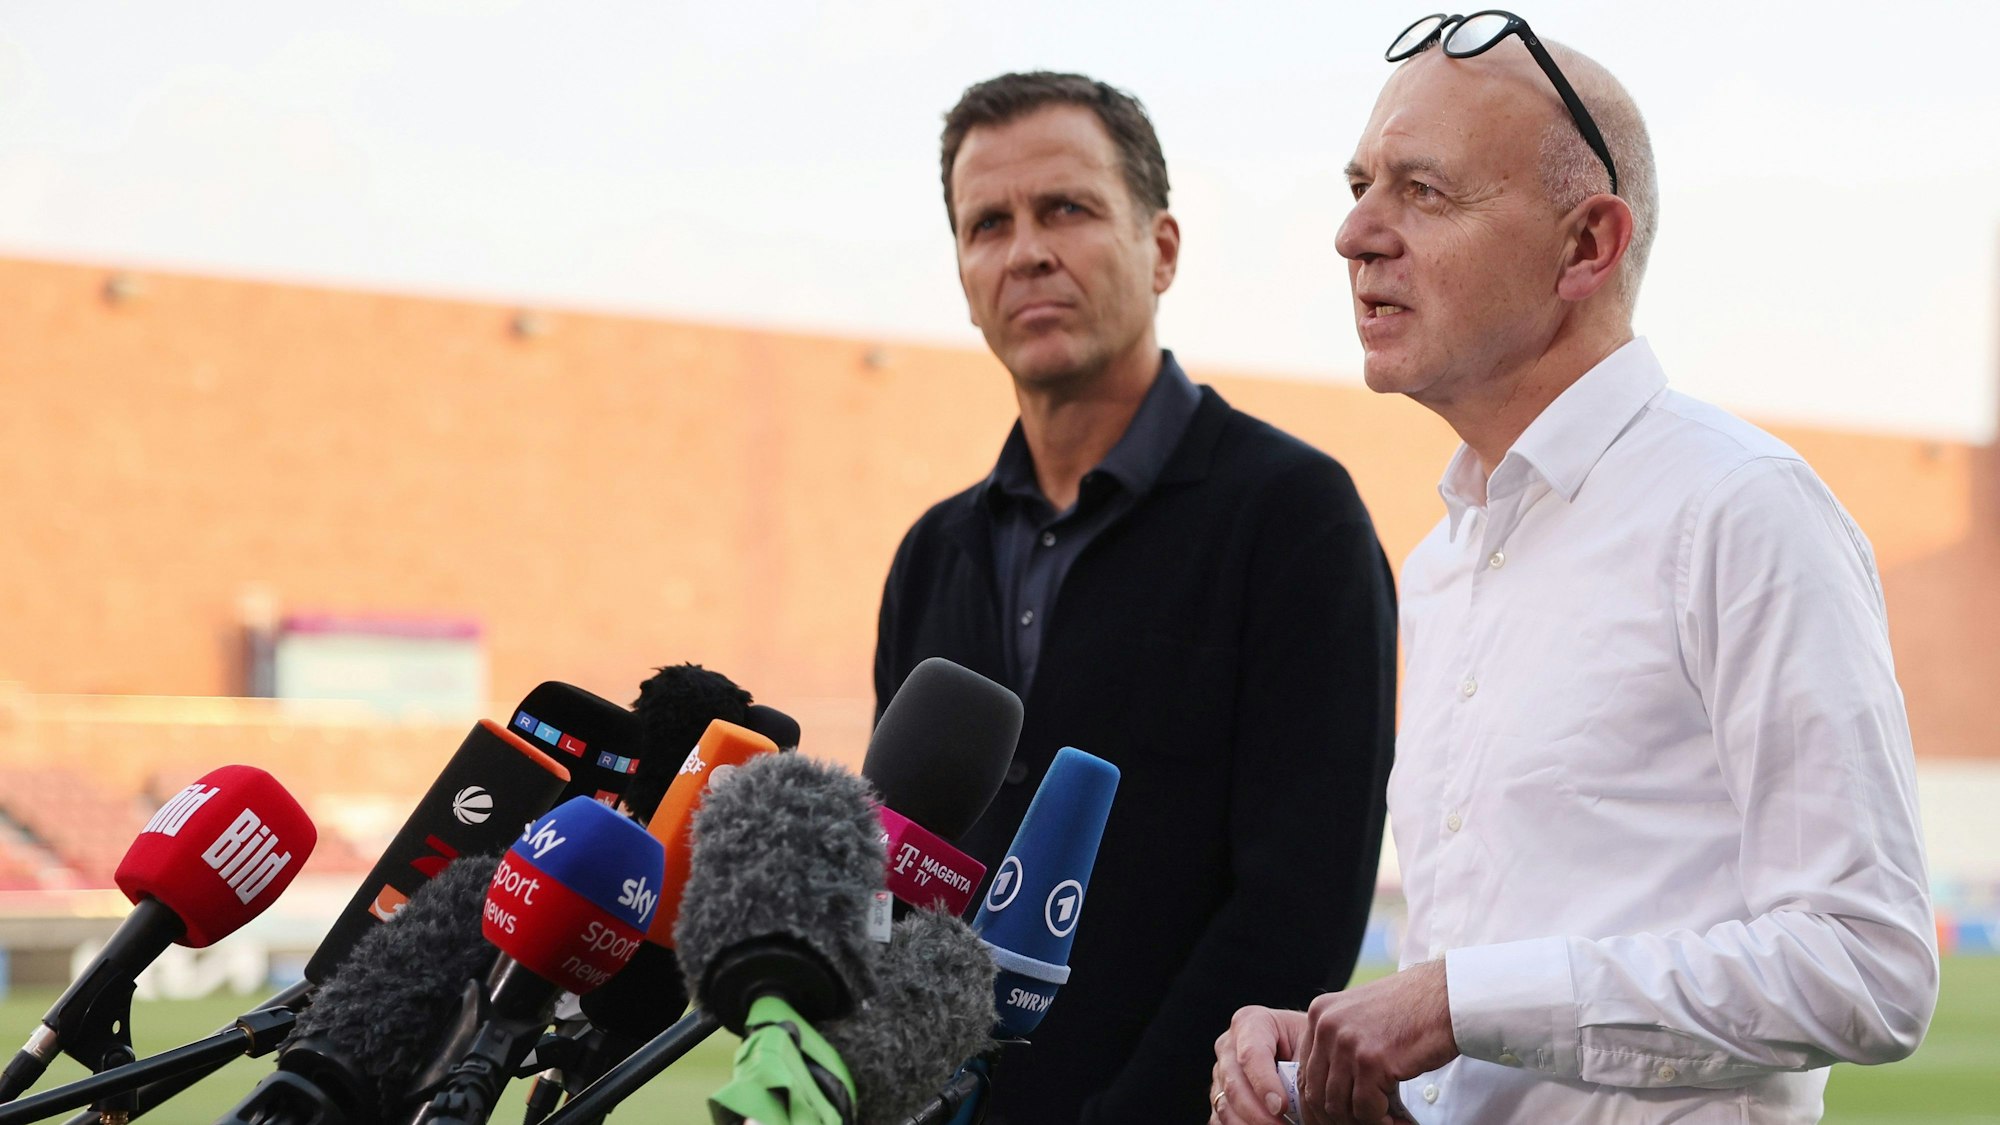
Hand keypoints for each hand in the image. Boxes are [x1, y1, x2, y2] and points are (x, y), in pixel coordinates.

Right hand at [1211, 1005, 1306, 1122]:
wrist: (1301, 1050)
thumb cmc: (1309, 1046)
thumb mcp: (1310, 1047)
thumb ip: (1301, 1068)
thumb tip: (1299, 1100)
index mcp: (1251, 1022)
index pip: (1251, 1054)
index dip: (1264, 1083)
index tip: (1281, 1107)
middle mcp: (1228, 1046)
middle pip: (1234, 1084)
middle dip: (1258, 1113)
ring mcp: (1220, 1072)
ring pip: (1225, 1106)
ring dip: (1249, 1124)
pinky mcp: (1219, 1095)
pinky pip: (1221, 1119)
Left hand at [1294, 961, 1456, 1124]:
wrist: (1447, 996)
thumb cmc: (1412, 1009)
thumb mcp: (1361, 1017)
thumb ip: (1339, 1044)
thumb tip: (1330, 1087)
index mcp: (1319, 1014)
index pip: (1304, 1072)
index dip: (1318, 1103)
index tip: (1335, 1118)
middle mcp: (1326, 1026)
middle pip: (1316, 1092)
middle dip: (1338, 1117)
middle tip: (1363, 1123)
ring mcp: (1347, 1043)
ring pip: (1338, 1105)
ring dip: (1361, 1121)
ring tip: (1383, 1120)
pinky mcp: (1371, 1061)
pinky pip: (1365, 1108)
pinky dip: (1379, 1119)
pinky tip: (1394, 1117)